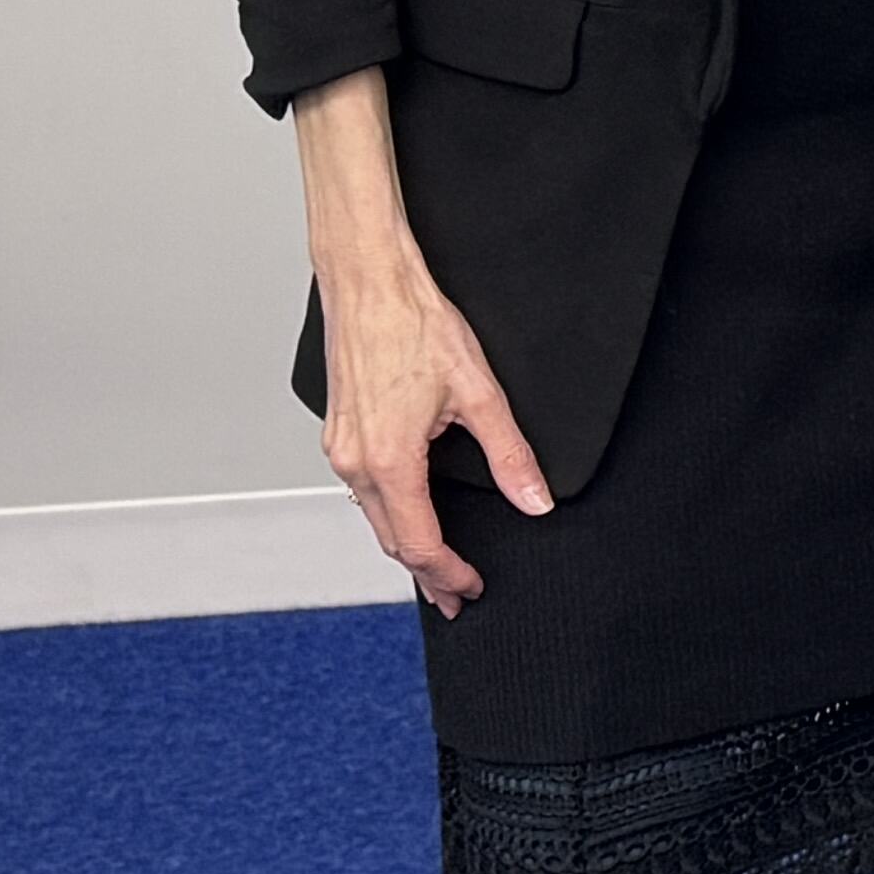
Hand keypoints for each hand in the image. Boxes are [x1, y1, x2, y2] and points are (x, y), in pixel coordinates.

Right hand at [291, 70, 548, 615]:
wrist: (367, 278)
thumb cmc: (414, 323)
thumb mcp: (478, 392)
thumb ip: (509, 454)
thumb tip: (535, 500)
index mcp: (390, 462)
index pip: (420, 544)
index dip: (450, 574)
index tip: (473, 589)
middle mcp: (356, 462)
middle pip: (392, 539)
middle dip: (428, 571)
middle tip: (459, 595)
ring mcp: (340, 446)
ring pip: (374, 516)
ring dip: (406, 544)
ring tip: (437, 565)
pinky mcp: (338, 430)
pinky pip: (363, 490)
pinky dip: (389, 512)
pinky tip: (409, 513)